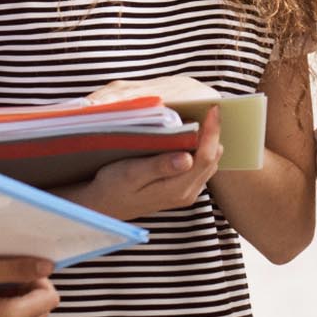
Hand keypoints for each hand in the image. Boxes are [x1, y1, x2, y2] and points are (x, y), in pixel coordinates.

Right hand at [74, 105, 222, 219]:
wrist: (103, 206)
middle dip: (212, 133)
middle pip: (212, 158)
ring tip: (198, 120)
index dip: (212, 132)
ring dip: (207, 141)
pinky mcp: (183, 189)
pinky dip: (200, 149)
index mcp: (176, 189)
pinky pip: (201, 167)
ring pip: (210, 162)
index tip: (213, 110)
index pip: (206, 157)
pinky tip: (187, 138)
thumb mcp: (130, 174)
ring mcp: (187, 193)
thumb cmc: (112, 186)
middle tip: (205, 110)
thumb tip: (187, 158)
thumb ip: (159, 167)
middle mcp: (187, 193)